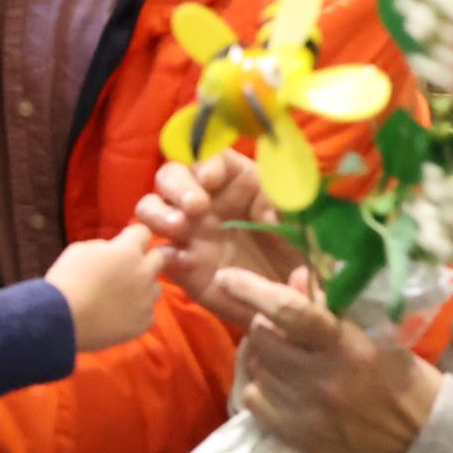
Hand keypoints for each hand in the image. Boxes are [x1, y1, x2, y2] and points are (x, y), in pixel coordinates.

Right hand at [50, 228, 163, 350]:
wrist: (63, 319)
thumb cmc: (66, 280)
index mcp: (128, 251)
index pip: (143, 232)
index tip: (126, 241)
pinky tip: (120, 315)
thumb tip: (112, 251)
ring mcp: (146, 300)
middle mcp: (143, 273)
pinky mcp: (143, 323)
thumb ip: (104, 248)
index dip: (134, 236)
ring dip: (144, 287)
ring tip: (123, 295)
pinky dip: (137, 312)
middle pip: (160, 258)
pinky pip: (148, 313)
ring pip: (156, 287)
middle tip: (129, 267)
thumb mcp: (80, 250)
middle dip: (146, 259)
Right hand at [135, 153, 296, 328]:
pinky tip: (182, 262)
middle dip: (177, 185)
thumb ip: (284, 208)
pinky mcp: (181, 266)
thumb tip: (266, 214)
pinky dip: (163, 254)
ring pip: (151, 208)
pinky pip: (160, 254)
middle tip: (195, 207)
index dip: (204, 161)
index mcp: (235, 180)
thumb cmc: (298, 249)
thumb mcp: (301, 222)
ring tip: (179, 228)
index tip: (210, 178)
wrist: (293, 296)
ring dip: (158, 213)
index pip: (209, 156)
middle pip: (171, 175)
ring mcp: (188, 232)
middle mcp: (205, 200)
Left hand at [217, 268, 433, 452]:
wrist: (421, 448)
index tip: (227, 277)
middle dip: (266, 325)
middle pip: (263, 338)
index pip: (290, 312)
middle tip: (283, 328)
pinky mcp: (294, 436)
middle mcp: (319, 378)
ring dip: (265, 355)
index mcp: (347, 348)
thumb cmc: (408, 386)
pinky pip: (254, 398)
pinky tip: (282, 385)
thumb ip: (334, 310)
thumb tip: (295, 278)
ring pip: (256, 366)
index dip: (252, 290)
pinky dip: (262, 386)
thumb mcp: (381, 339)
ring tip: (288, 358)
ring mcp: (303, 410)